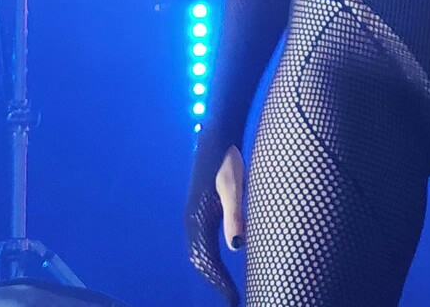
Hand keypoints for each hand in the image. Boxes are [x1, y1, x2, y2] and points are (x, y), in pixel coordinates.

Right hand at [186, 141, 245, 303]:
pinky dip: (208, 259)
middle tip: (232, 299)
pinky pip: (201, 243)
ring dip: (210, 272)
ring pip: (199, 253)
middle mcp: (192, 220)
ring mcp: (195, 216)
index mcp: (199, 218)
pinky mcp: (200, 212)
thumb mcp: (235, 186)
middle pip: (200, 260)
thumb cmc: (228, 161)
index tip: (232, 298)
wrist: (217, 139)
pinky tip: (218, 263)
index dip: (220, 281)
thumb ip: (235, 215)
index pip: (208, 259)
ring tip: (225, 288)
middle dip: (214, 281)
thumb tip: (237, 247)